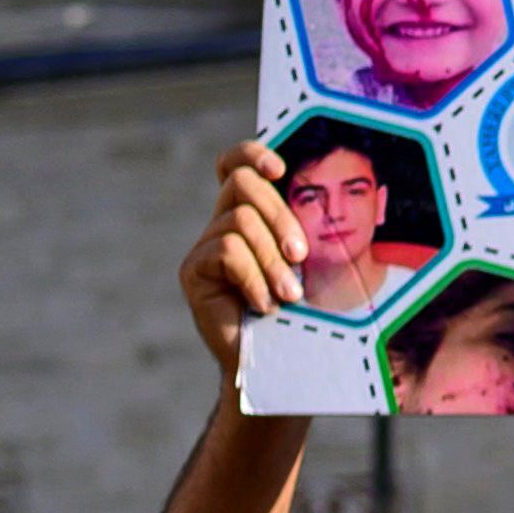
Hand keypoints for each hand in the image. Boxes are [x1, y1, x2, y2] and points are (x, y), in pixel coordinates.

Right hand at [180, 141, 309, 382]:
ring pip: (240, 222)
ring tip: (289, 294)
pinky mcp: (193, 272)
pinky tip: (264, 304)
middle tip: (300, 254)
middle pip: (243, 184)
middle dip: (279, 215)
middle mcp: (222, 223)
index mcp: (251, 213)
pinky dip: (254, 277)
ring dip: (271, 259)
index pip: (234, 165)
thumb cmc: (300, 306)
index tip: (280, 169)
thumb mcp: (307, 258)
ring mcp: (204, 247)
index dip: (250, 154)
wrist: (274, 359)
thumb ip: (301, 225)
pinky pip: (227, 252)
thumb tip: (320, 193)